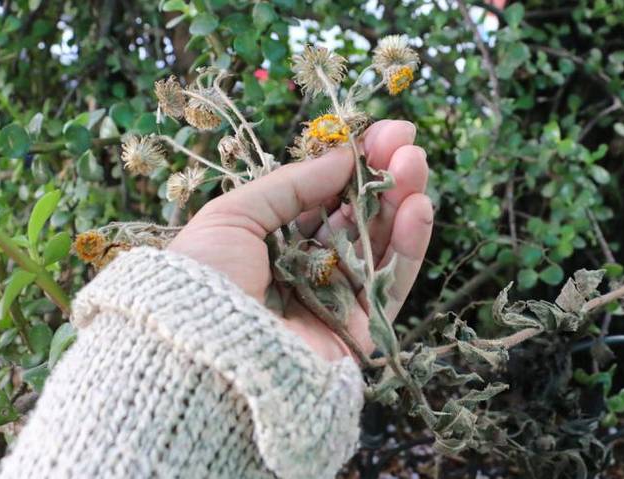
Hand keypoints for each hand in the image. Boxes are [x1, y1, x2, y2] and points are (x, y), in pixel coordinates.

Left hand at [168, 120, 432, 361]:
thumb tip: (341, 157)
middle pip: (355, 219)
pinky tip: (419, 206)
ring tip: (416, 162)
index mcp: (271, 244)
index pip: (320, 199)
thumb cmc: (206, 278)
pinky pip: (391, 284)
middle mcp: (305, 270)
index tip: (379, 131)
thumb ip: (291, 185)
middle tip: (405, 139)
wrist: (204, 352)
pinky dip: (409, 245)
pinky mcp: (359, 332)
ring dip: (400, 202)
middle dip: (381, 178)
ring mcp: (334, 301)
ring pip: (379, 246)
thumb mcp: (233, 215)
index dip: (349, 166)